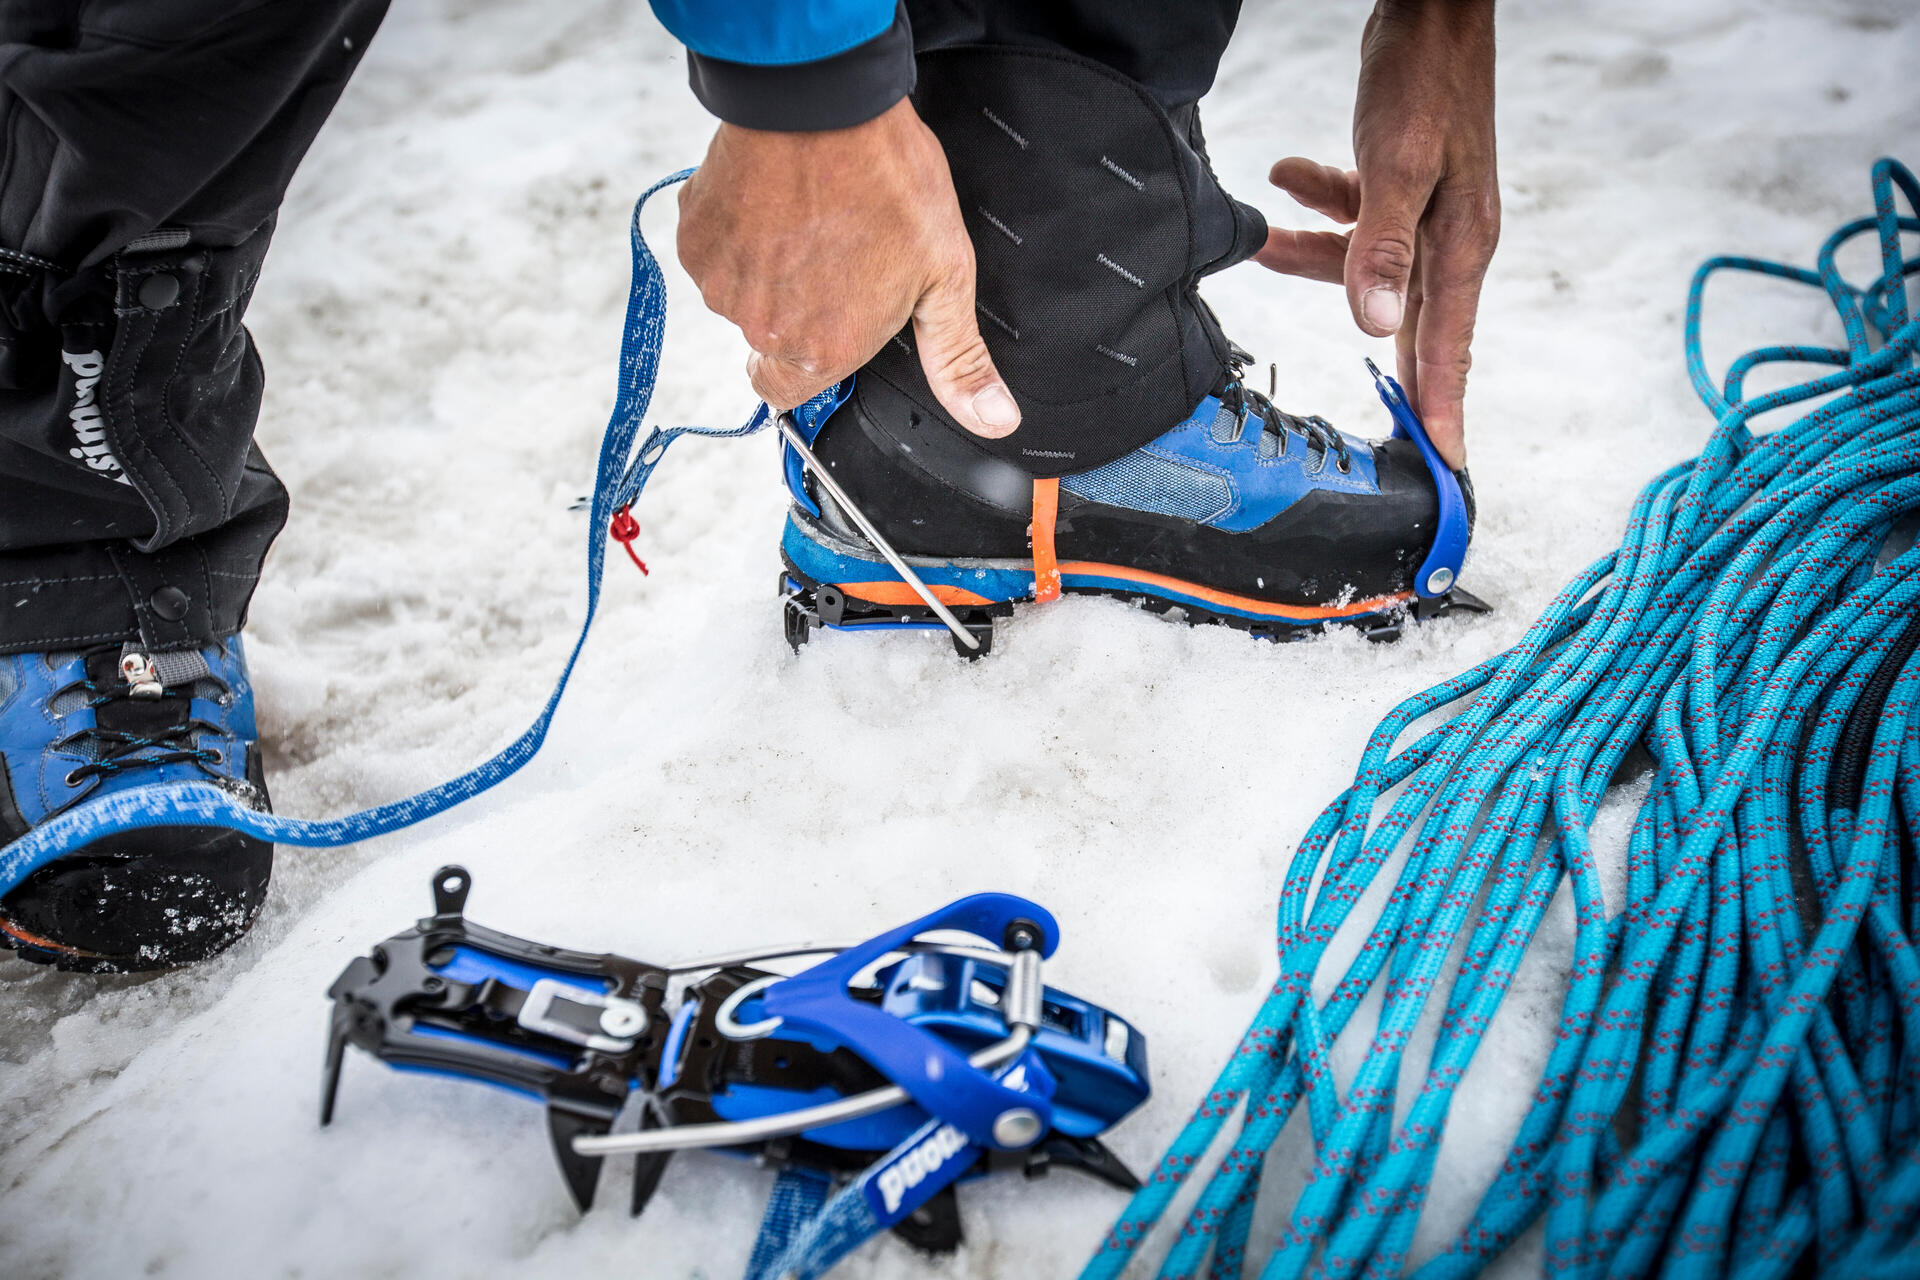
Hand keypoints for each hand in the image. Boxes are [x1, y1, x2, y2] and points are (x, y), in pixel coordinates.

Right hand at [677, 98, 1019, 438]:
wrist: (824, 101)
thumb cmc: (888, 183)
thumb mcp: (944, 275)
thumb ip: (958, 358)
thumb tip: (993, 420)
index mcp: (823, 349)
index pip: (786, 393)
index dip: (806, 366)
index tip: (823, 328)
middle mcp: (764, 328)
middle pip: (769, 338)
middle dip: (796, 306)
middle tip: (833, 251)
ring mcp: (722, 281)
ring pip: (740, 292)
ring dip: (765, 268)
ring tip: (807, 218)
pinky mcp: (696, 235)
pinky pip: (713, 249)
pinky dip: (736, 232)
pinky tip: (773, 199)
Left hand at [1253, 0, 1498, 467]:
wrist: (1433, 6)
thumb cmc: (1426, 79)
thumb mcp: (1397, 164)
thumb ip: (1381, 245)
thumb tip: (1375, 324)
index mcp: (1458, 245)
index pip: (1448, 349)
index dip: (1443, 410)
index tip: (1447, 469)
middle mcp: (1448, 237)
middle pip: (1414, 326)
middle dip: (1395, 375)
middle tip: (1389, 438)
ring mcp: (1426, 210)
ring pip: (1367, 269)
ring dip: (1312, 260)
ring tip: (1262, 246)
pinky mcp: (1401, 182)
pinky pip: (1356, 219)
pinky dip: (1318, 210)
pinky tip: (1282, 185)